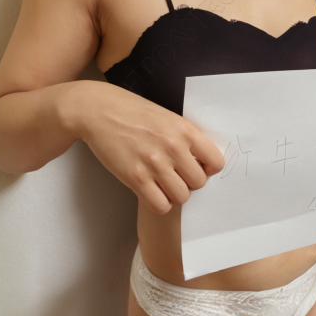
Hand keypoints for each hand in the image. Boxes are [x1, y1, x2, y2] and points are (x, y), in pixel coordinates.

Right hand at [75, 82, 224, 214]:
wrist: (99, 110)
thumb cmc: (132, 112)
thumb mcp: (166, 117)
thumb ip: (185, 137)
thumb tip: (202, 160)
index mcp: (184, 130)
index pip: (216, 162)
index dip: (208, 168)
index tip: (197, 166)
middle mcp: (173, 147)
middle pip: (199, 183)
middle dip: (189, 182)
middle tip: (177, 175)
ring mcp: (154, 163)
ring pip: (181, 197)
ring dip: (174, 193)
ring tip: (163, 183)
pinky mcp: (135, 178)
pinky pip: (160, 205)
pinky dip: (158, 202)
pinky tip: (151, 190)